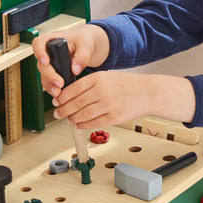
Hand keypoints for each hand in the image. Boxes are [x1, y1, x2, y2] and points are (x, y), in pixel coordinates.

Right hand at [32, 24, 109, 96]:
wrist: (85, 46)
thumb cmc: (83, 40)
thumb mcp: (85, 45)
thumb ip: (82, 56)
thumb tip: (75, 70)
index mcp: (51, 39)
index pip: (38, 43)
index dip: (39, 52)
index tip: (46, 62)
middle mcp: (46, 52)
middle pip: (41, 64)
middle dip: (49, 75)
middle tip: (59, 83)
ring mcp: (48, 63)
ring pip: (43, 75)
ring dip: (49, 84)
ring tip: (58, 92)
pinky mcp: (52, 73)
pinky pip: (48, 81)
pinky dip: (52, 88)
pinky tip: (59, 94)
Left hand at [51, 72, 196, 128]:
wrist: (146, 92)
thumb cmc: (125, 85)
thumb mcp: (106, 77)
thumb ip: (88, 85)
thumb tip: (68, 96)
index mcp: (98, 78)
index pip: (73, 89)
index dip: (61, 97)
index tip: (55, 101)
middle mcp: (102, 91)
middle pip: (75, 103)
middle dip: (63, 110)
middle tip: (57, 113)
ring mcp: (108, 105)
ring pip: (82, 114)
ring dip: (71, 118)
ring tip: (67, 119)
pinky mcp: (114, 117)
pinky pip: (93, 123)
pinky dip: (83, 125)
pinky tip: (78, 124)